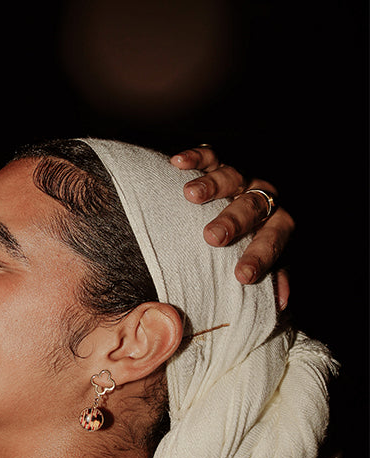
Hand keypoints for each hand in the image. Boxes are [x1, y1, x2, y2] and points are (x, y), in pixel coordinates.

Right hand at [170, 145, 292, 306]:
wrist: (253, 196)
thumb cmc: (257, 235)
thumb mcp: (271, 255)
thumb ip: (275, 275)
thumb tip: (280, 303)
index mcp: (277, 222)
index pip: (272, 240)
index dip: (259, 257)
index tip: (242, 276)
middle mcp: (262, 197)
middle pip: (252, 206)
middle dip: (233, 221)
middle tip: (213, 236)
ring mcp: (241, 177)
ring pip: (232, 175)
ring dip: (212, 185)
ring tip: (190, 194)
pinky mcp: (220, 161)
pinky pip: (210, 154)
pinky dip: (196, 156)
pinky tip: (177, 162)